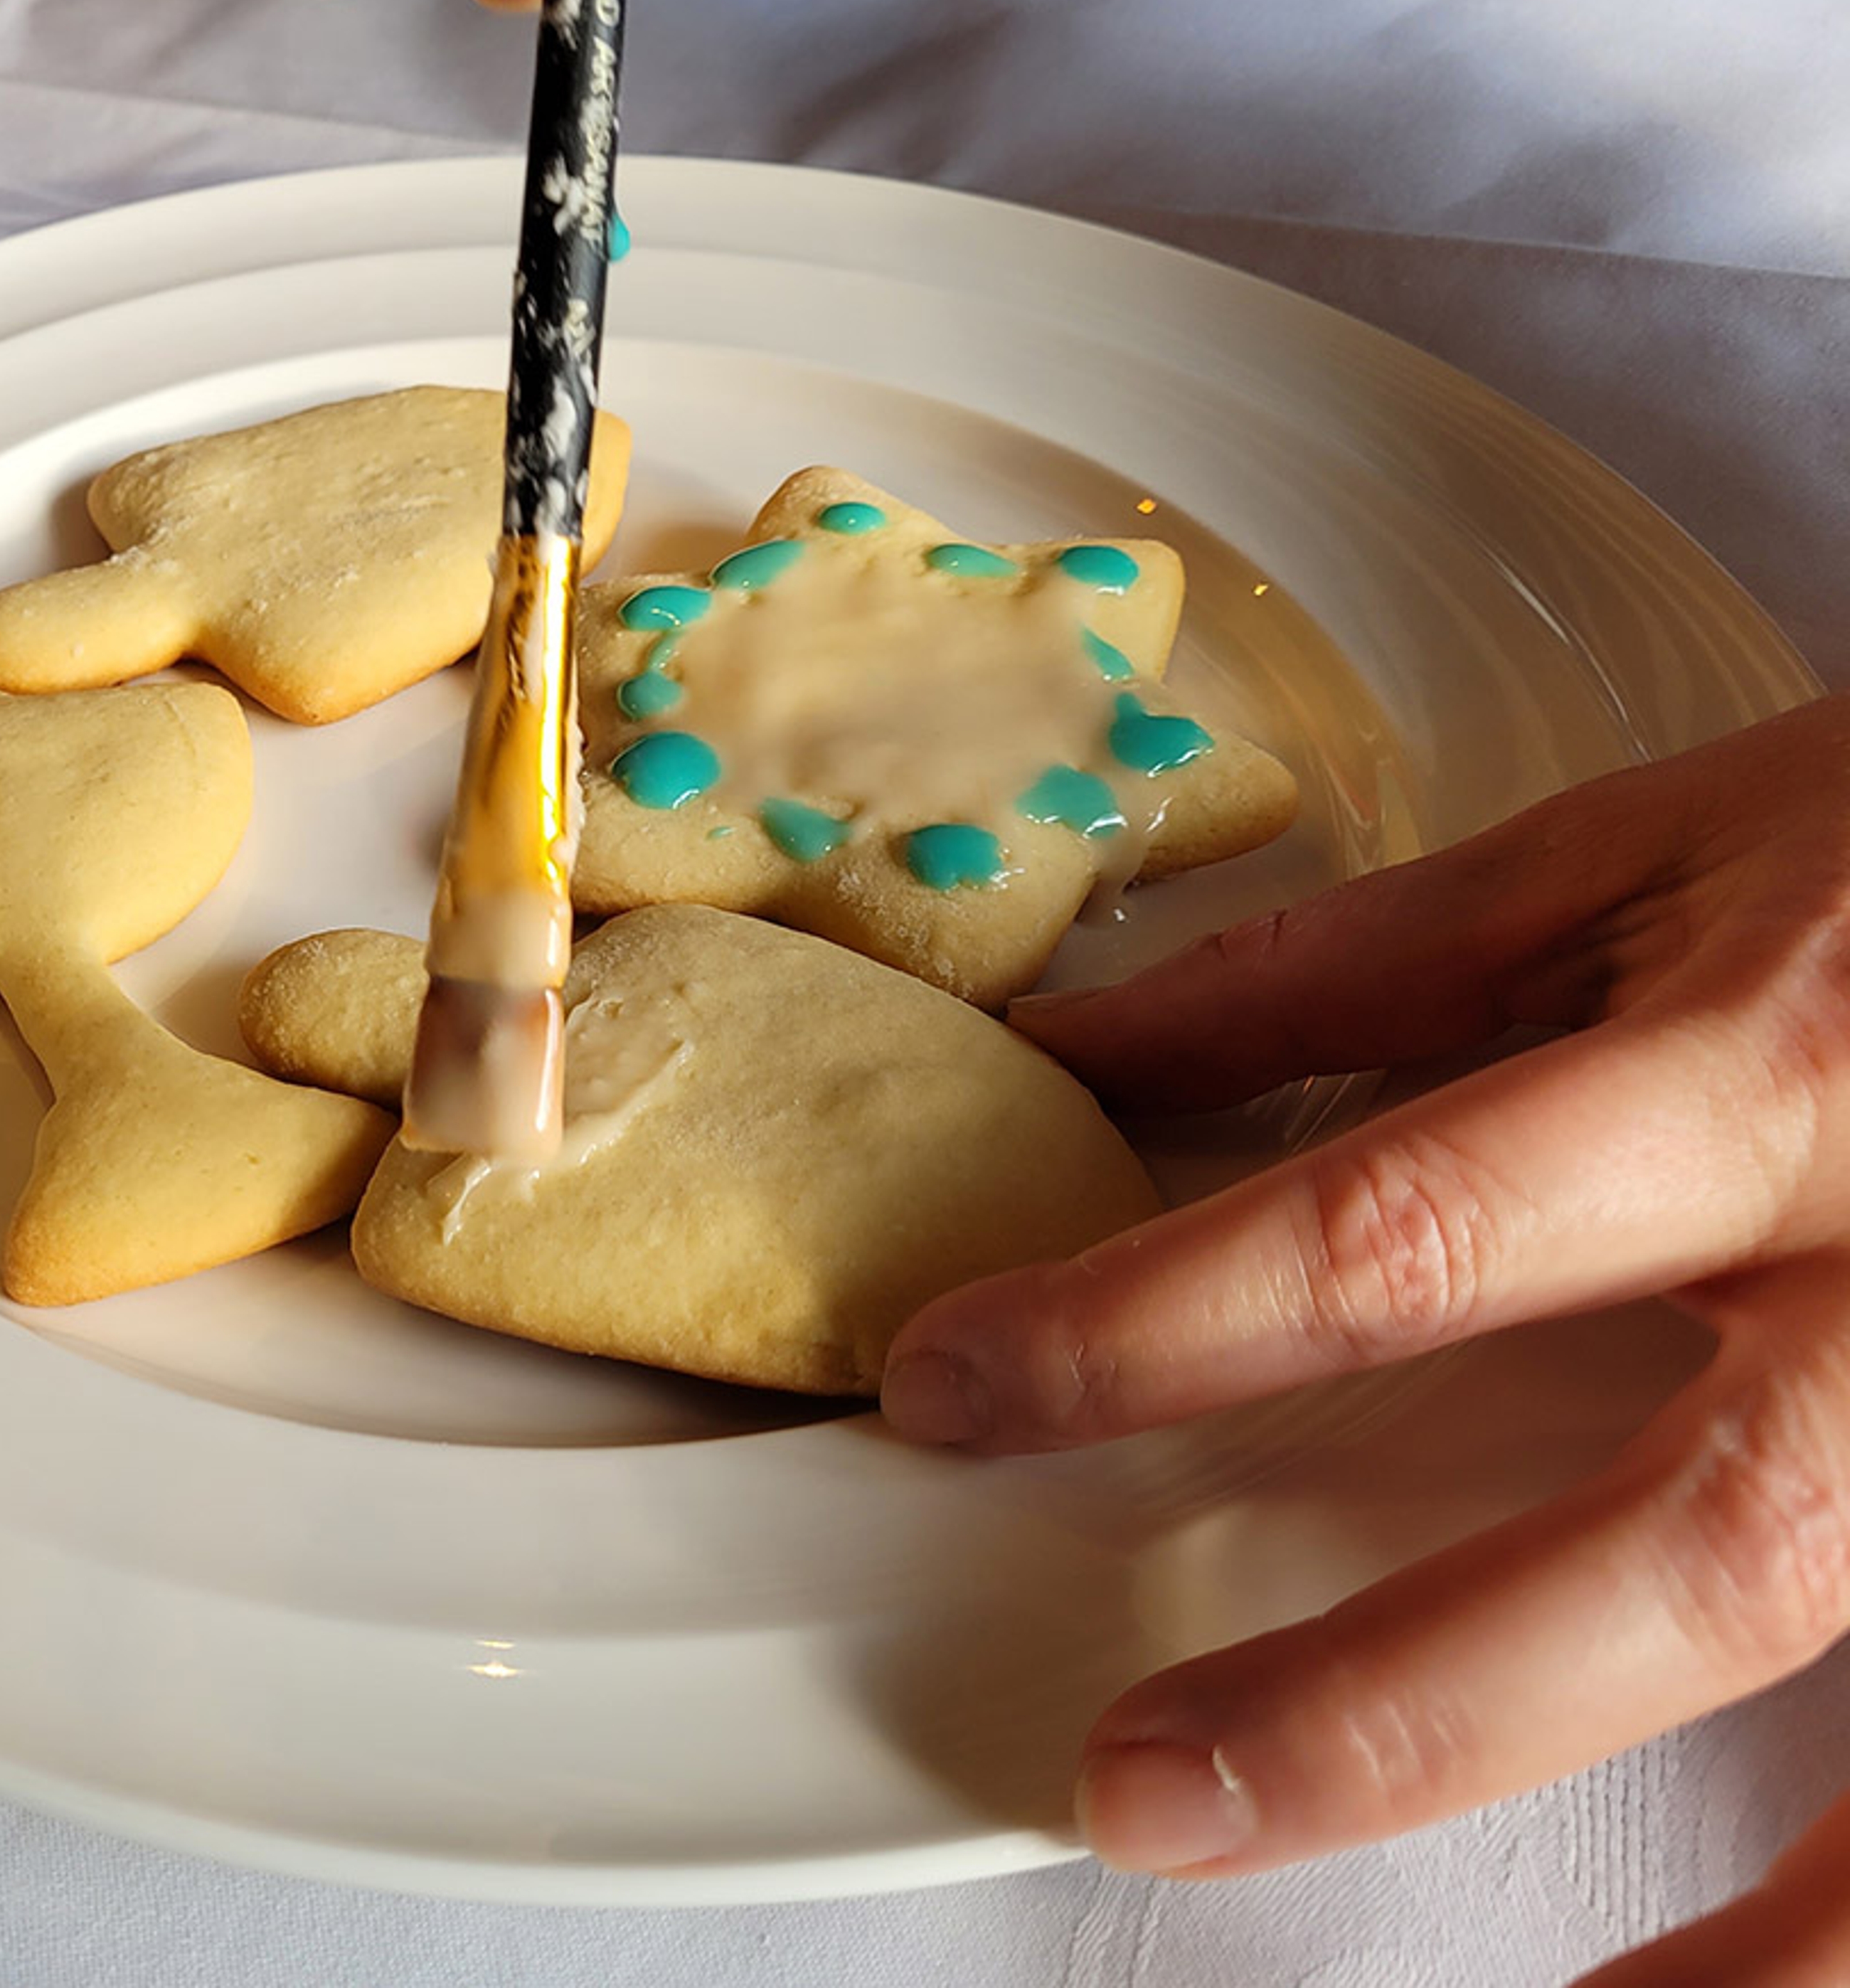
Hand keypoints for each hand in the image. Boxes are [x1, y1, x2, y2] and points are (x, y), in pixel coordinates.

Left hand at [880, 695, 1849, 1982]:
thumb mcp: (1649, 848)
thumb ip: (1362, 971)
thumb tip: (1086, 1057)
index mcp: (1766, 1079)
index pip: (1404, 1237)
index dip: (1153, 1325)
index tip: (959, 1391)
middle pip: (1666, 1549)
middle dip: (1393, 1700)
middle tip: (1145, 1790)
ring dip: (1749, 1943)